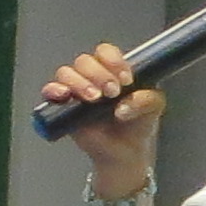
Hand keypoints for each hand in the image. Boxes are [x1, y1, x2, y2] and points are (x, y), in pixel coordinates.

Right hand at [45, 42, 163, 189]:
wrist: (125, 153)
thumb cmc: (138, 125)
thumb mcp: (155, 107)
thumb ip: (147, 99)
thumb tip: (122, 106)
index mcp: (113, 70)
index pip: (105, 52)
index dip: (113, 61)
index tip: (125, 79)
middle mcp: (92, 77)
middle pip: (85, 61)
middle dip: (98, 74)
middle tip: (111, 92)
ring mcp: (75, 90)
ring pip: (66, 72)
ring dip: (79, 83)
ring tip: (94, 99)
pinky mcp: (61, 106)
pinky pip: (50, 91)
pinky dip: (54, 90)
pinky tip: (65, 96)